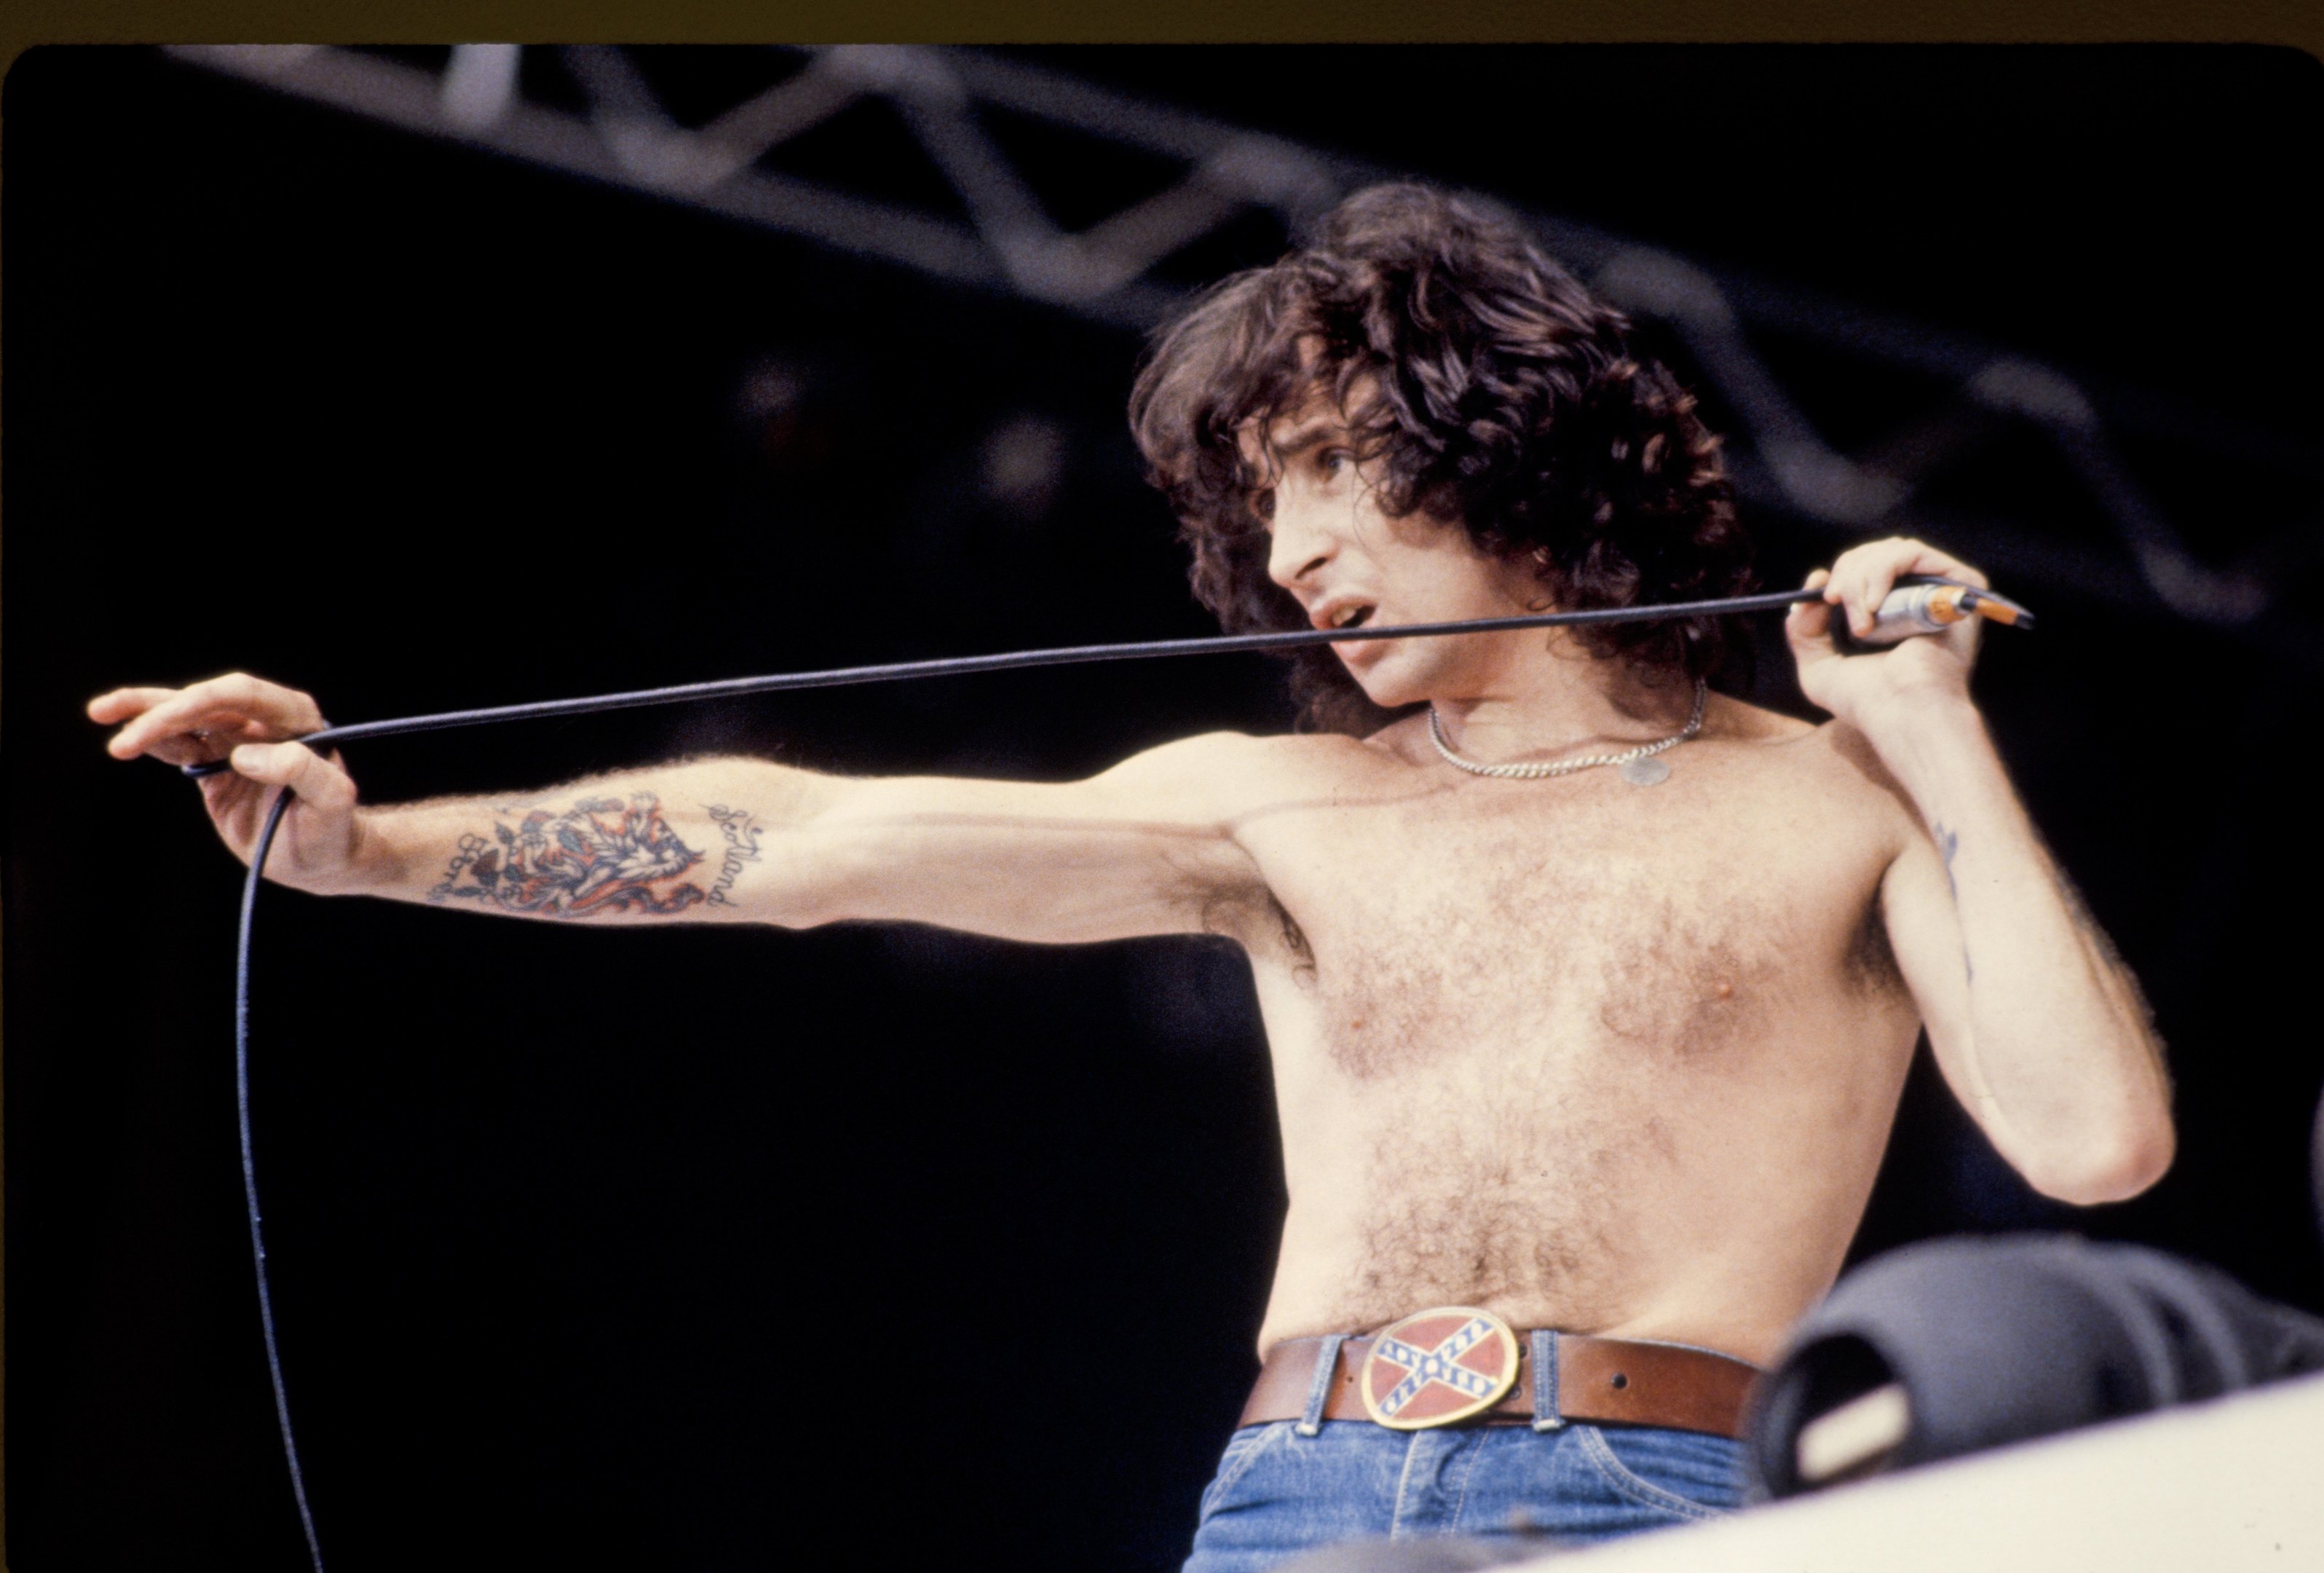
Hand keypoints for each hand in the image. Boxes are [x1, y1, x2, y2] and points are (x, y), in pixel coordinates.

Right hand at [88, 673, 368, 892]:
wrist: (323, 859)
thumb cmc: (334, 831)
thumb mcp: (332, 804)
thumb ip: (303, 772)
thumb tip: (245, 753)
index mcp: (296, 718)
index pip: (243, 693)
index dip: (203, 701)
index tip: (171, 721)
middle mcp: (264, 722)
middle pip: (206, 701)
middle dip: (162, 711)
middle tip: (124, 738)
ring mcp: (237, 741)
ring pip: (186, 718)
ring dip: (145, 715)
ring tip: (101, 713)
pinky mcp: (217, 765)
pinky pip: (180, 744)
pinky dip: (153, 740)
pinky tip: (126, 741)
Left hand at [1784, 537, 1986, 731]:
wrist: (1901, 712)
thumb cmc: (1865, 700)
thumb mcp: (1817, 666)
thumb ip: (1805, 628)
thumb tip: (1812, 587)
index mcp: (1891, 613)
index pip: (1862, 569)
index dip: (1839, 574)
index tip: (1821, 592)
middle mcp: (1918, 597)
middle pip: (1872, 554)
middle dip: (1845, 576)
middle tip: (1834, 603)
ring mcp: (1939, 589)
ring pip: (1888, 551)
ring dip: (1860, 580)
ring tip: (1861, 623)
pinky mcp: (1958, 583)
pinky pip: (1910, 552)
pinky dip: (1882, 572)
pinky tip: (1874, 607)